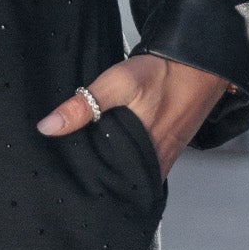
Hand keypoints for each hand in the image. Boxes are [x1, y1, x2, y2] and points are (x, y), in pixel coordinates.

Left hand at [37, 53, 227, 175]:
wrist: (200, 64)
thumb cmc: (163, 74)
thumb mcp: (118, 83)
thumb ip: (84, 106)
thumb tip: (47, 127)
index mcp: (139, 159)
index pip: (105, 185)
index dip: (82, 183)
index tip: (60, 178)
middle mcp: (153, 165)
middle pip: (116, 182)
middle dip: (94, 180)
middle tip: (65, 174)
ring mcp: (162, 159)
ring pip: (129, 173)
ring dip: (109, 168)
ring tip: (81, 164)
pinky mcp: (167, 149)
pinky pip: (141, 163)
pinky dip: (124, 158)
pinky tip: (108, 148)